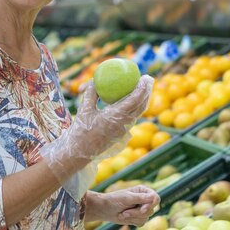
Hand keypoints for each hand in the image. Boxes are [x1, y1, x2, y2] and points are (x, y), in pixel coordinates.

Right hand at [39, 75, 152, 200]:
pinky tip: (133, 98)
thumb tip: (95, 80)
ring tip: (145, 86)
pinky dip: (136, 106)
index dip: (142, 89)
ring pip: (139, 112)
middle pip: (141, 106)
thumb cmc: (81, 130)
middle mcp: (123, 124)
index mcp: (115, 117)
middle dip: (147, 91)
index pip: (134, 101)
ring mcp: (124, 129)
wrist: (81, 151)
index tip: (145, 78)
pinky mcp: (122, 132)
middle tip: (148, 78)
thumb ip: (91, 93)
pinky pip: (133, 116)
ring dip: (144, 99)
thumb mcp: (84, 109)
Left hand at [92, 185, 159, 226]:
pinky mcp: (139, 218)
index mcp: (142, 191)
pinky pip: (142, 223)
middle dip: (137, 213)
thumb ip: (140, 198)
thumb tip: (153, 198)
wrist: (105, 209)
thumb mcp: (127, 198)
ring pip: (146, 217)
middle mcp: (144, 199)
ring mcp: (142, 209)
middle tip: (125, 212)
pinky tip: (124, 217)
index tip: (143, 210)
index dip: (151, 204)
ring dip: (133, 217)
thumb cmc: (114, 200)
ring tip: (123, 213)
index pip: (155, 198)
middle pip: (151, 209)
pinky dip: (132, 221)